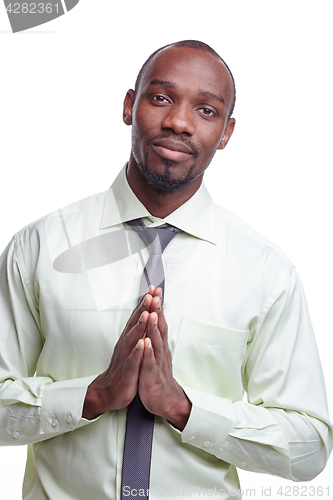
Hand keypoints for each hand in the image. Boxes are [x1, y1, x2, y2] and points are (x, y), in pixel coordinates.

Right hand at [82, 289, 153, 419]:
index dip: (146, 302)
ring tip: (147, 314)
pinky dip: (137, 352)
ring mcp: (126, 356)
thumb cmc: (125, 367)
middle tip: (151, 294)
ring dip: (140, 325)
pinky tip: (142, 344)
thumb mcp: (133, 345)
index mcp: (130, 337)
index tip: (154, 288)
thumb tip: (147, 311)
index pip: (138, 316)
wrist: (111, 390)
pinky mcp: (127, 371)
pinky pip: (132, 361)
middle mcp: (127, 343)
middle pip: (135, 322)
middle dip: (144, 308)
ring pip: (133, 338)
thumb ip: (139, 329)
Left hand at [138, 292, 191, 430]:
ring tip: (152, 313)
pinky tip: (146, 344)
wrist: (165, 400)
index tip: (155, 289)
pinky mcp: (151, 376)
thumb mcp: (156, 352)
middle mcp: (160, 350)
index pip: (158, 321)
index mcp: (159, 344)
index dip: (156, 305)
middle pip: (159, 327)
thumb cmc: (158, 375)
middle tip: (156, 294)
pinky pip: (149, 363)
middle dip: (157, 310)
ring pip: (156, 342)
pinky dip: (148, 353)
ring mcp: (157, 363)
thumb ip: (156, 335)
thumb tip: (154, 318)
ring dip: (154, 327)